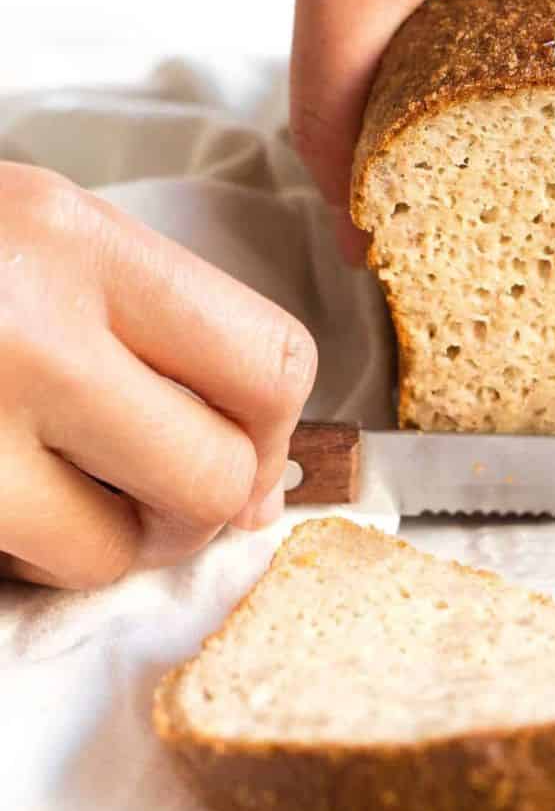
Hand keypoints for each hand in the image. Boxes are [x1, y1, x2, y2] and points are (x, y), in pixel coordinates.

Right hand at [0, 165, 316, 588]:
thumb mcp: (24, 237)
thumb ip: (138, 317)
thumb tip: (255, 473)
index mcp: (73, 238)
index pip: (269, 359)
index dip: (273, 432)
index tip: (245, 454)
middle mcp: (35, 324)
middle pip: (215, 473)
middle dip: (196, 506)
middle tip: (143, 492)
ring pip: (122, 549)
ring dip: (101, 540)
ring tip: (48, 490)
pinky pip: (36, 573)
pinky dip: (29, 558)